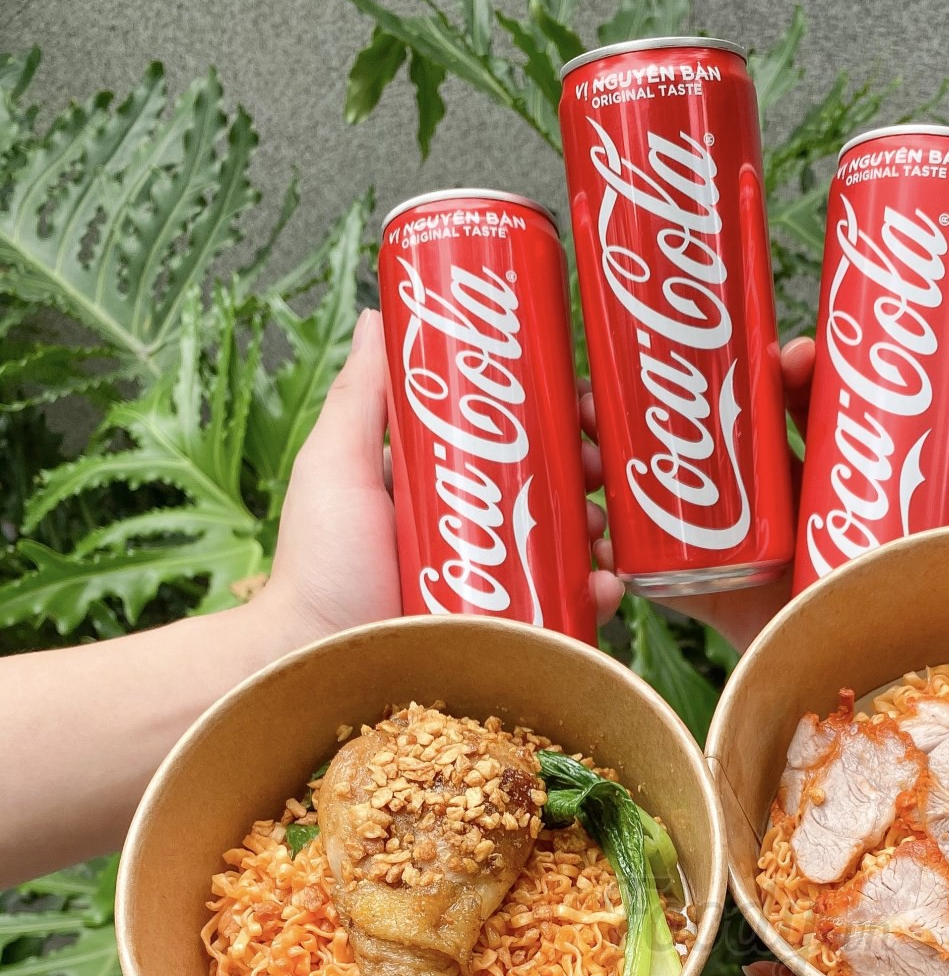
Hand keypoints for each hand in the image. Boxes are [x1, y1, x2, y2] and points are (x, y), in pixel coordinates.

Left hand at [253, 310, 618, 654]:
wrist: (317, 661)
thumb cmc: (319, 566)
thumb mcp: (337, 464)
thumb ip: (362, 396)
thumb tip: (382, 314)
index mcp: (444, 486)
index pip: (513, 437)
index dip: (557, 417)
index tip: (584, 403)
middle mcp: (479, 533)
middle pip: (554, 488)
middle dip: (591, 469)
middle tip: (600, 461)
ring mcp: (500, 587)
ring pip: (570, 546)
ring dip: (600, 527)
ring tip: (599, 525)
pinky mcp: (515, 636)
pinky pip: (570, 612)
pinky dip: (597, 593)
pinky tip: (603, 581)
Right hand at [584, 337, 948, 649]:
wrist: (881, 717)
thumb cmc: (934, 621)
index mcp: (836, 476)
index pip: (803, 401)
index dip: (790, 368)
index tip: (795, 355)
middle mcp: (783, 504)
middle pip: (726, 423)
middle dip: (684, 384)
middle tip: (684, 370)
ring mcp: (740, 546)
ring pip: (672, 474)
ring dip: (624, 441)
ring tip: (596, 427)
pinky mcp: (706, 597)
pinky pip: (647, 557)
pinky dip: (610, 531)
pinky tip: (587, 503)